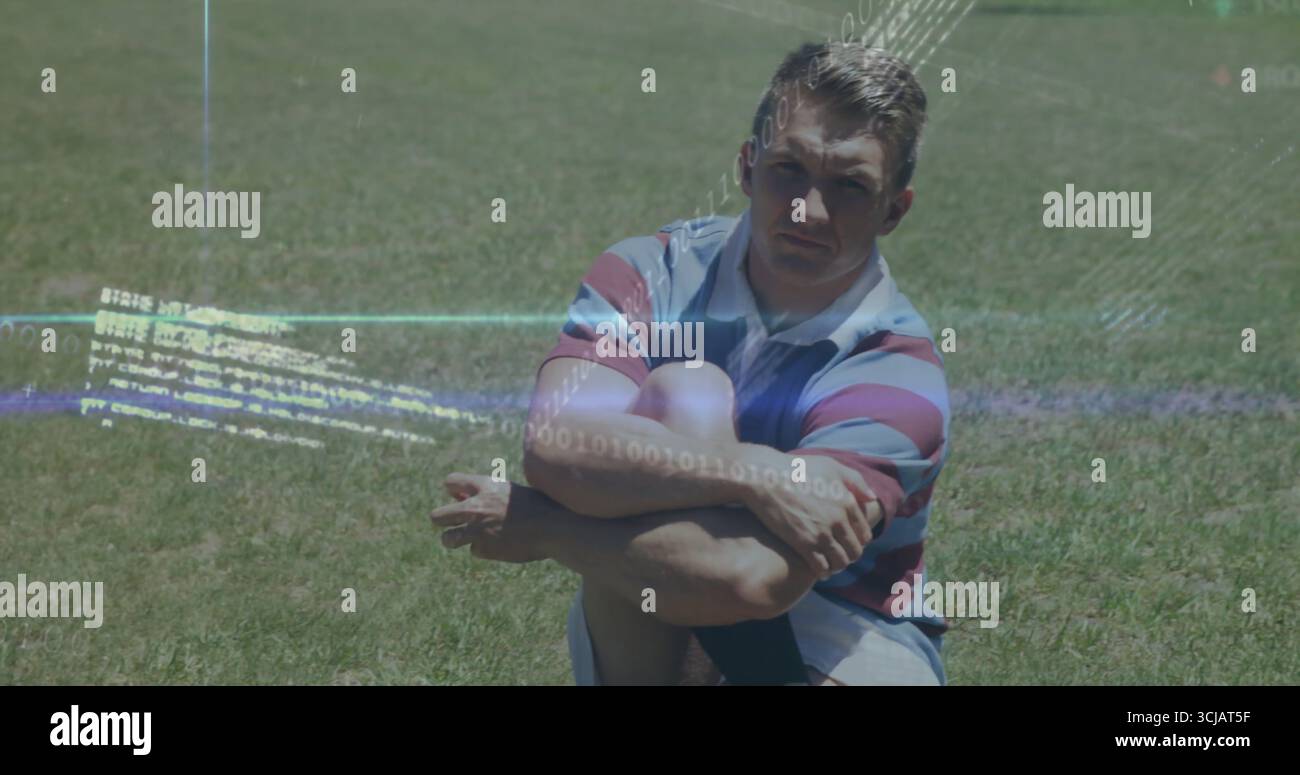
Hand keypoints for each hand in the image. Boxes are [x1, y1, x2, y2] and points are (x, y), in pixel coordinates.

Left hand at [428, 473, 547, 562]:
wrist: (554, 528)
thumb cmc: (538, 505)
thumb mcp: (511, 490)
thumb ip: (485, 493)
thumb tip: (460, 497)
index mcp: (485, 486)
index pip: (450, 482)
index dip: (453, 489)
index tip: (460, 496)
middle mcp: (475, 508)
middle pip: (438, 515)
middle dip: (442, 519)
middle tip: (452, 523)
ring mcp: (477, 531)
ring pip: (448, 539)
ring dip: (455, 539)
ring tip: (468, 538)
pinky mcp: (484, 550)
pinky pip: (475, 550)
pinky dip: (485, 549)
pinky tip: (501, 545)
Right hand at [740, 451, 879, 579]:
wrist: (766, 478)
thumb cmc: (797, 469)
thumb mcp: (831, 466)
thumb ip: (856, 481)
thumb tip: (872, 499)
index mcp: (847, 502)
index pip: (864, 533)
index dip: (858, 540)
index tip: (848, 541)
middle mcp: (838, 520)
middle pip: (855, 551)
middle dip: (849, 555)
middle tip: (838, 553)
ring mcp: (821, 534)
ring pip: (841, 562)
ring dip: (837, 566)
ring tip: (829, 563)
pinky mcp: (803, 544)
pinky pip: (821, 568)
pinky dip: (823, 572)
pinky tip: (818, 569)